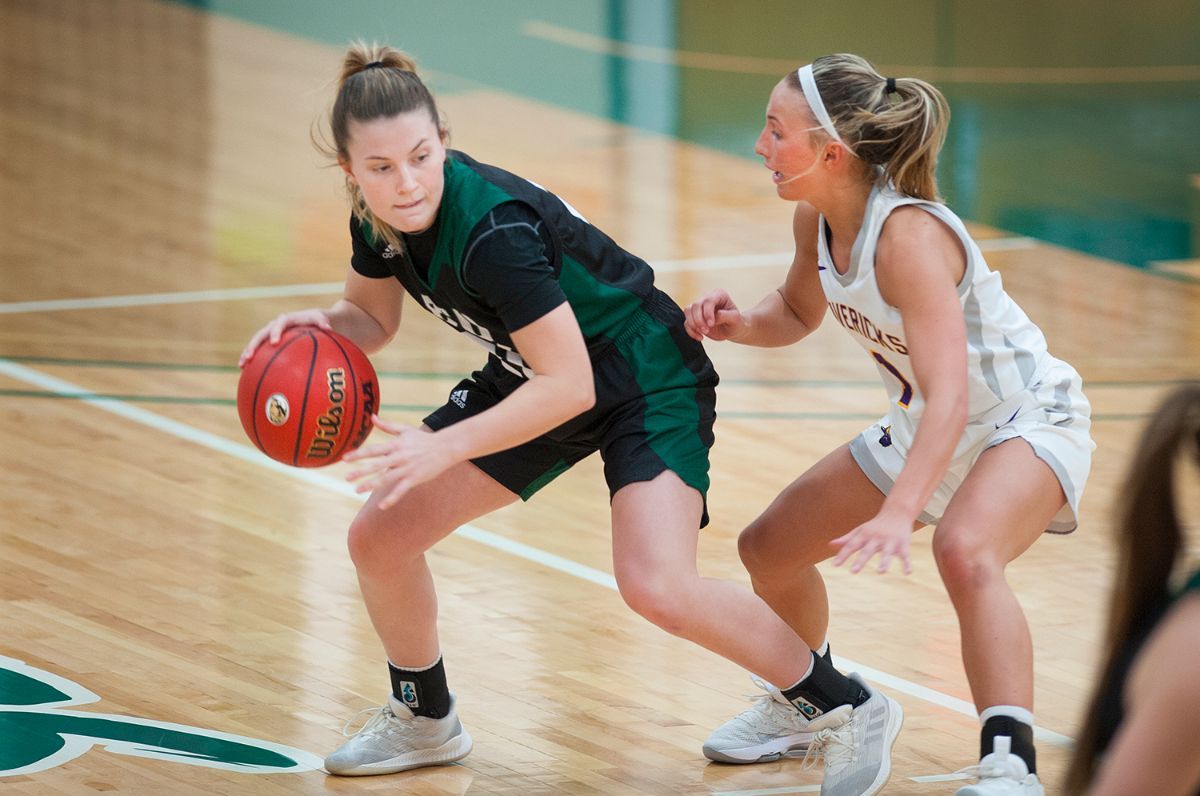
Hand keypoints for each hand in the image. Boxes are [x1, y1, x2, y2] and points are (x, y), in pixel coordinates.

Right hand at [238, 309, 332, 367]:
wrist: (316, 321)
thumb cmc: (320, 321)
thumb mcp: (322, 319)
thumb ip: (322, 322)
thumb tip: (328, 328)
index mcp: (287, 320)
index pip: (280, 323)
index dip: (275, 332)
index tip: (274, 342)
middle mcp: (276, 326)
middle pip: (261, 334)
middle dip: (254, 345)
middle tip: (249, 356)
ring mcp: (272, 334)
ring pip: (257, 343)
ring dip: (248, 352)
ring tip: (242, 365)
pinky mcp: (271, 343)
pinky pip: (262, 352)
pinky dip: (255, 361)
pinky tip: (249, 373)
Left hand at [343, 416, 458, 508]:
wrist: (445, 447)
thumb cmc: (423, 438)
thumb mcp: (405, 429)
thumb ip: (387, 425)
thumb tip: (371, 417)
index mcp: (395, 444)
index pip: (373, 450)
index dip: (359, 454)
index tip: (345, 459)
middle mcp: (399, 457)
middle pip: (376, 465)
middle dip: (360, 471)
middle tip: (346, 477)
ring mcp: (407, 469)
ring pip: (386, 479)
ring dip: (370, 485)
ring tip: (356, 490)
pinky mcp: (415, 478)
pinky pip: (401, 490)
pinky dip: (392, 498)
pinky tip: (382, 506)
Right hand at [683, 289, 746, 341]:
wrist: (733, 330)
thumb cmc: (736, 323)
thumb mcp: (735, 319)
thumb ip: (724, 316)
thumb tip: (712, 317)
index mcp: (719, 295)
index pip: (708, 301)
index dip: (707, 313)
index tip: (711, 324)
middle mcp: (707, 298)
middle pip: (696, 305)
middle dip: (699, 320)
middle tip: (706, 331)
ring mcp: (699, 307)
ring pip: (688, 311)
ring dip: (693, 324)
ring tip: (704, 333)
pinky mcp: (694, 317)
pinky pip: (686, 322)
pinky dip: (691, 331)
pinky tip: (700, 337)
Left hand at [830, 509, 913, 574]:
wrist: (897, 512)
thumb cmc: (875, 525)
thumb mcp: (860, 531)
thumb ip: (846, 540)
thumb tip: (830, 545)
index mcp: (864, 535)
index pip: (851, 546)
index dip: (843, 555)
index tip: (834, 565)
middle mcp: (876, 538)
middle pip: (868, 550)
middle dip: (861, 561)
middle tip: (853, 571)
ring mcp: (890, 541)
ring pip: (887, 553)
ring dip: (884, 562)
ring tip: (881, 572)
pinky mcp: (903, 544)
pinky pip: (905, 555)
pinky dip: (907, 564)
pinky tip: (908, 572)